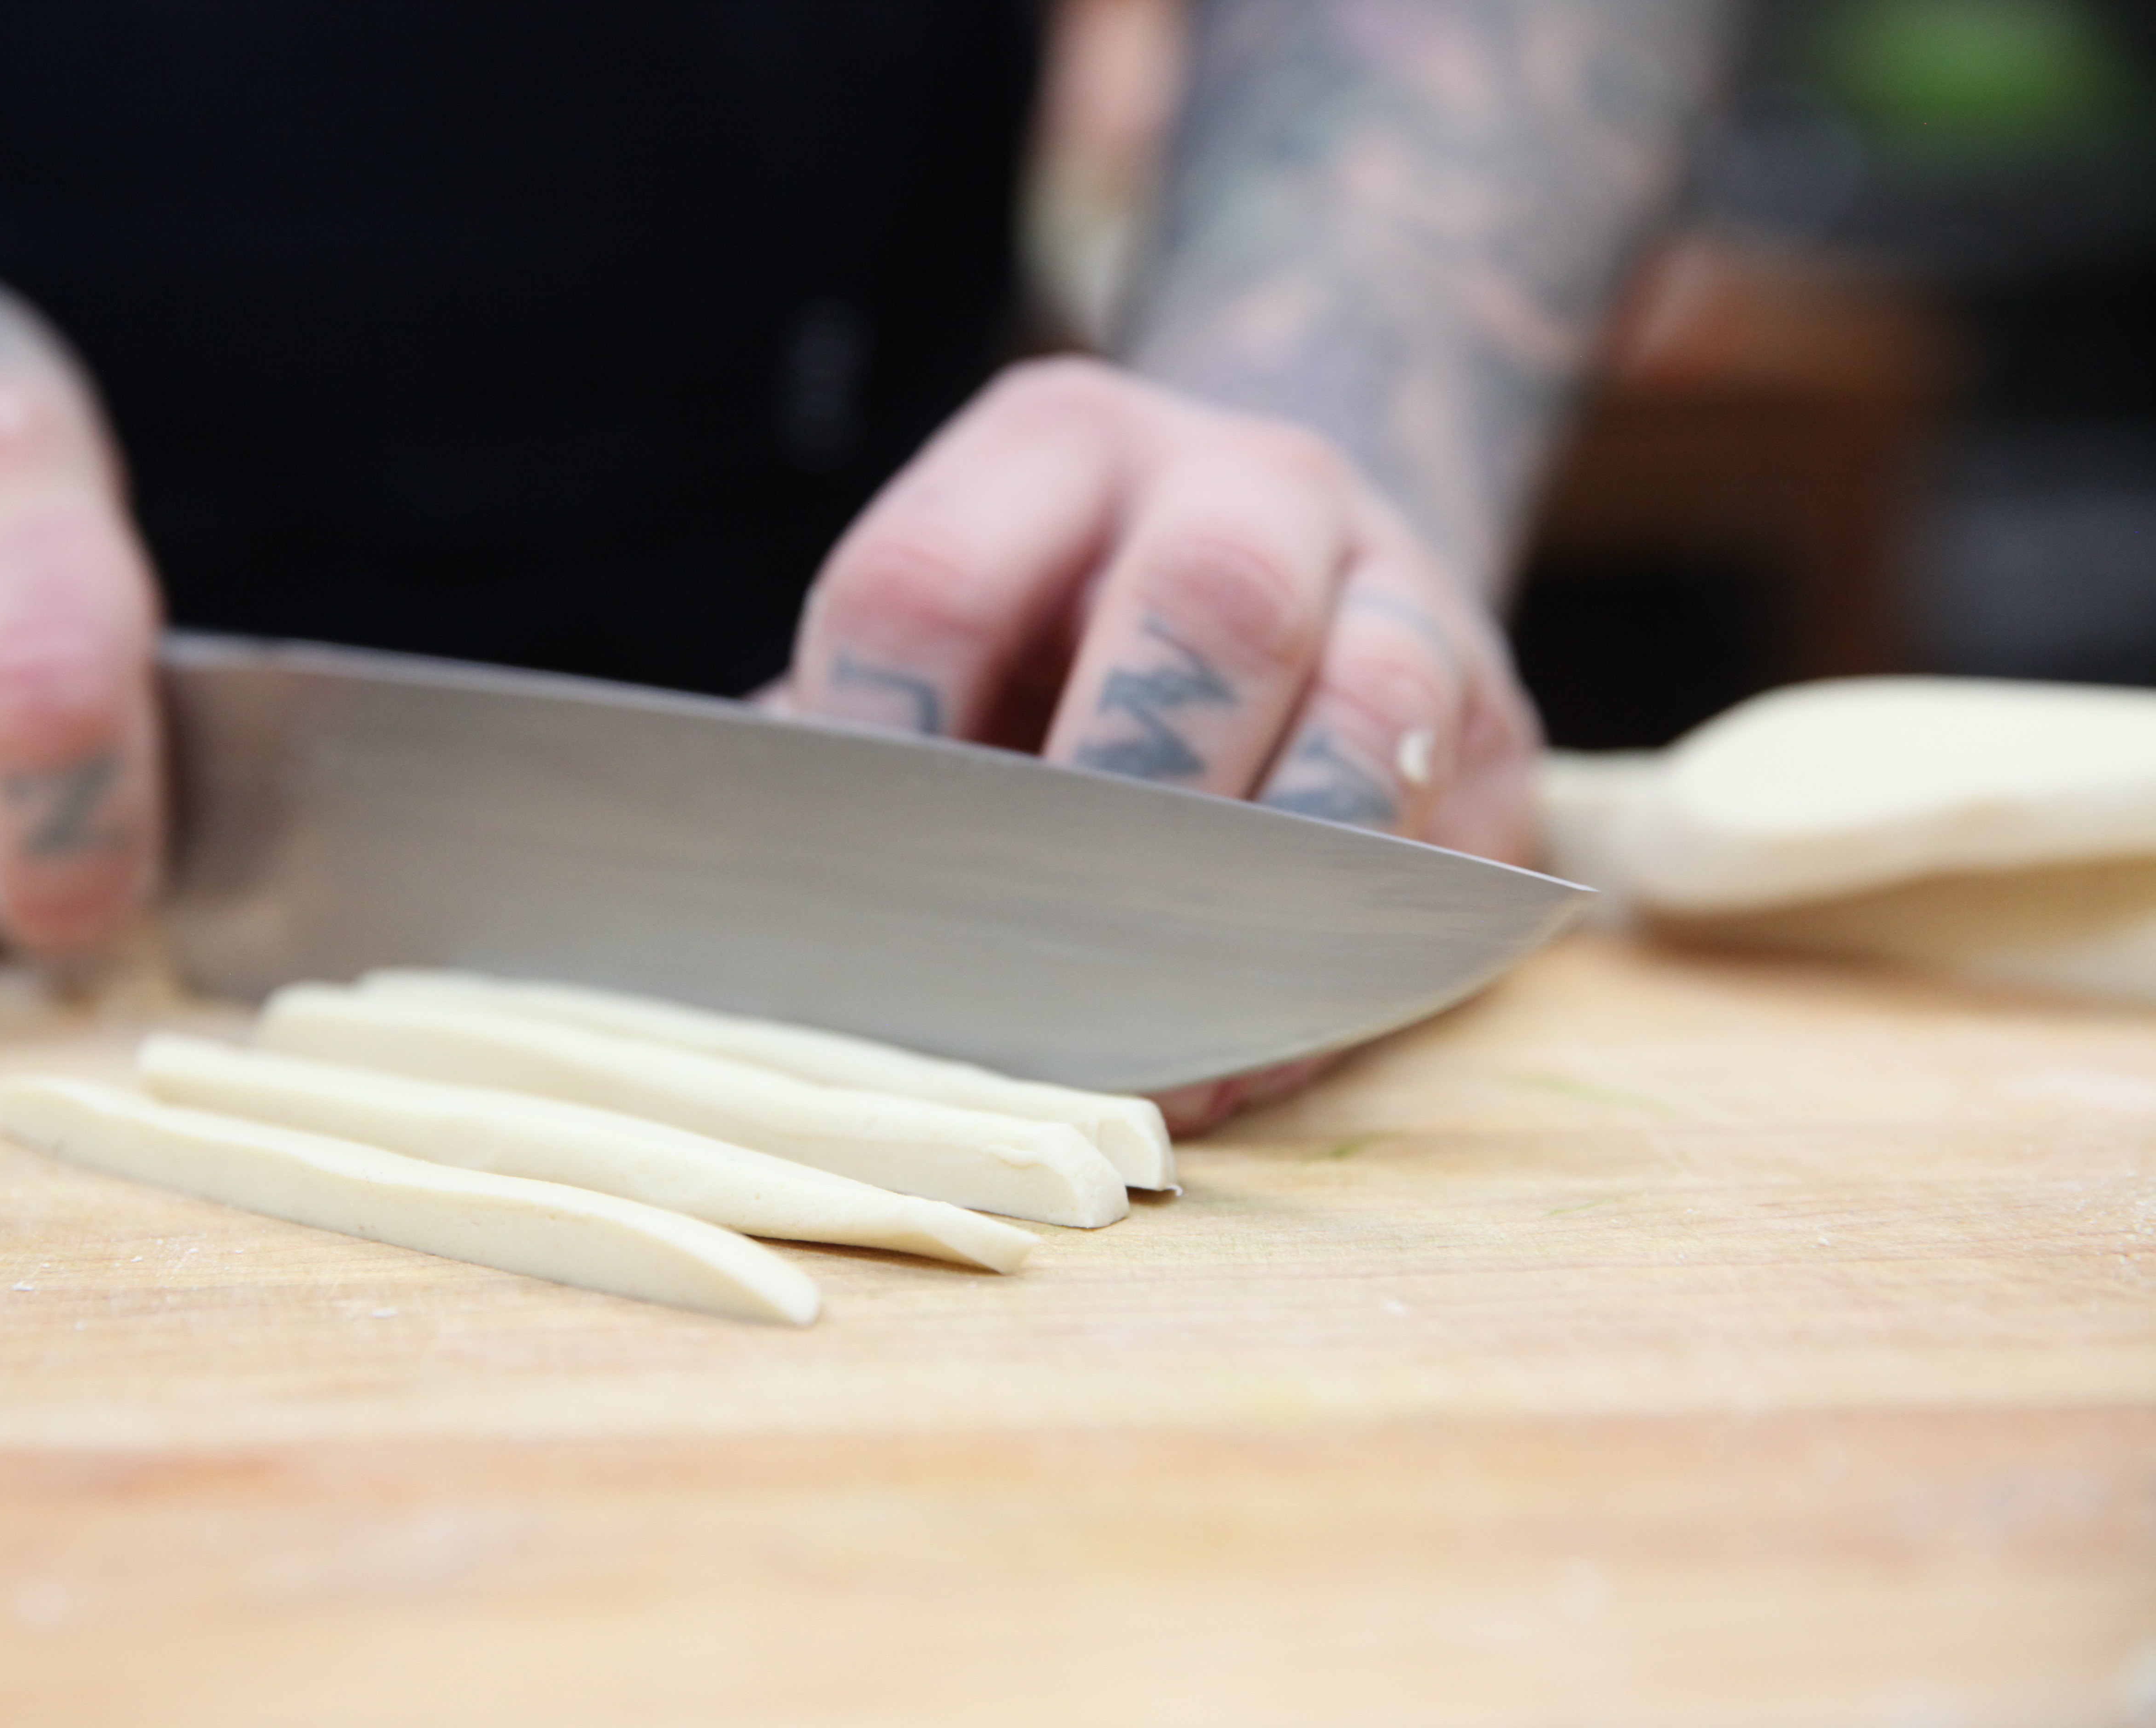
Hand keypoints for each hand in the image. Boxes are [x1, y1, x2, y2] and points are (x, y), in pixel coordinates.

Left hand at [780, 356, 1542, 1128]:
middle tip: (1040, 956)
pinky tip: (1251, 1047)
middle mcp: (1251, 480)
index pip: (935, 583)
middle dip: (1121, 803)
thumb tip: (785, 923)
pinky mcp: (1502, 720)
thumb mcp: (960, 623)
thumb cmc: (1066, 629)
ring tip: (1165, 1044)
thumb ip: (870, 744)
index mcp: (1061, 444)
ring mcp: (1404, 589)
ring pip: (1372, 726)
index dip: (878, 755)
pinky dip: (1345, 972)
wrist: (1289, 549)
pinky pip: (1445, 854)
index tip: (851, 894)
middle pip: (1209, 607)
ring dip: (1263, 906)